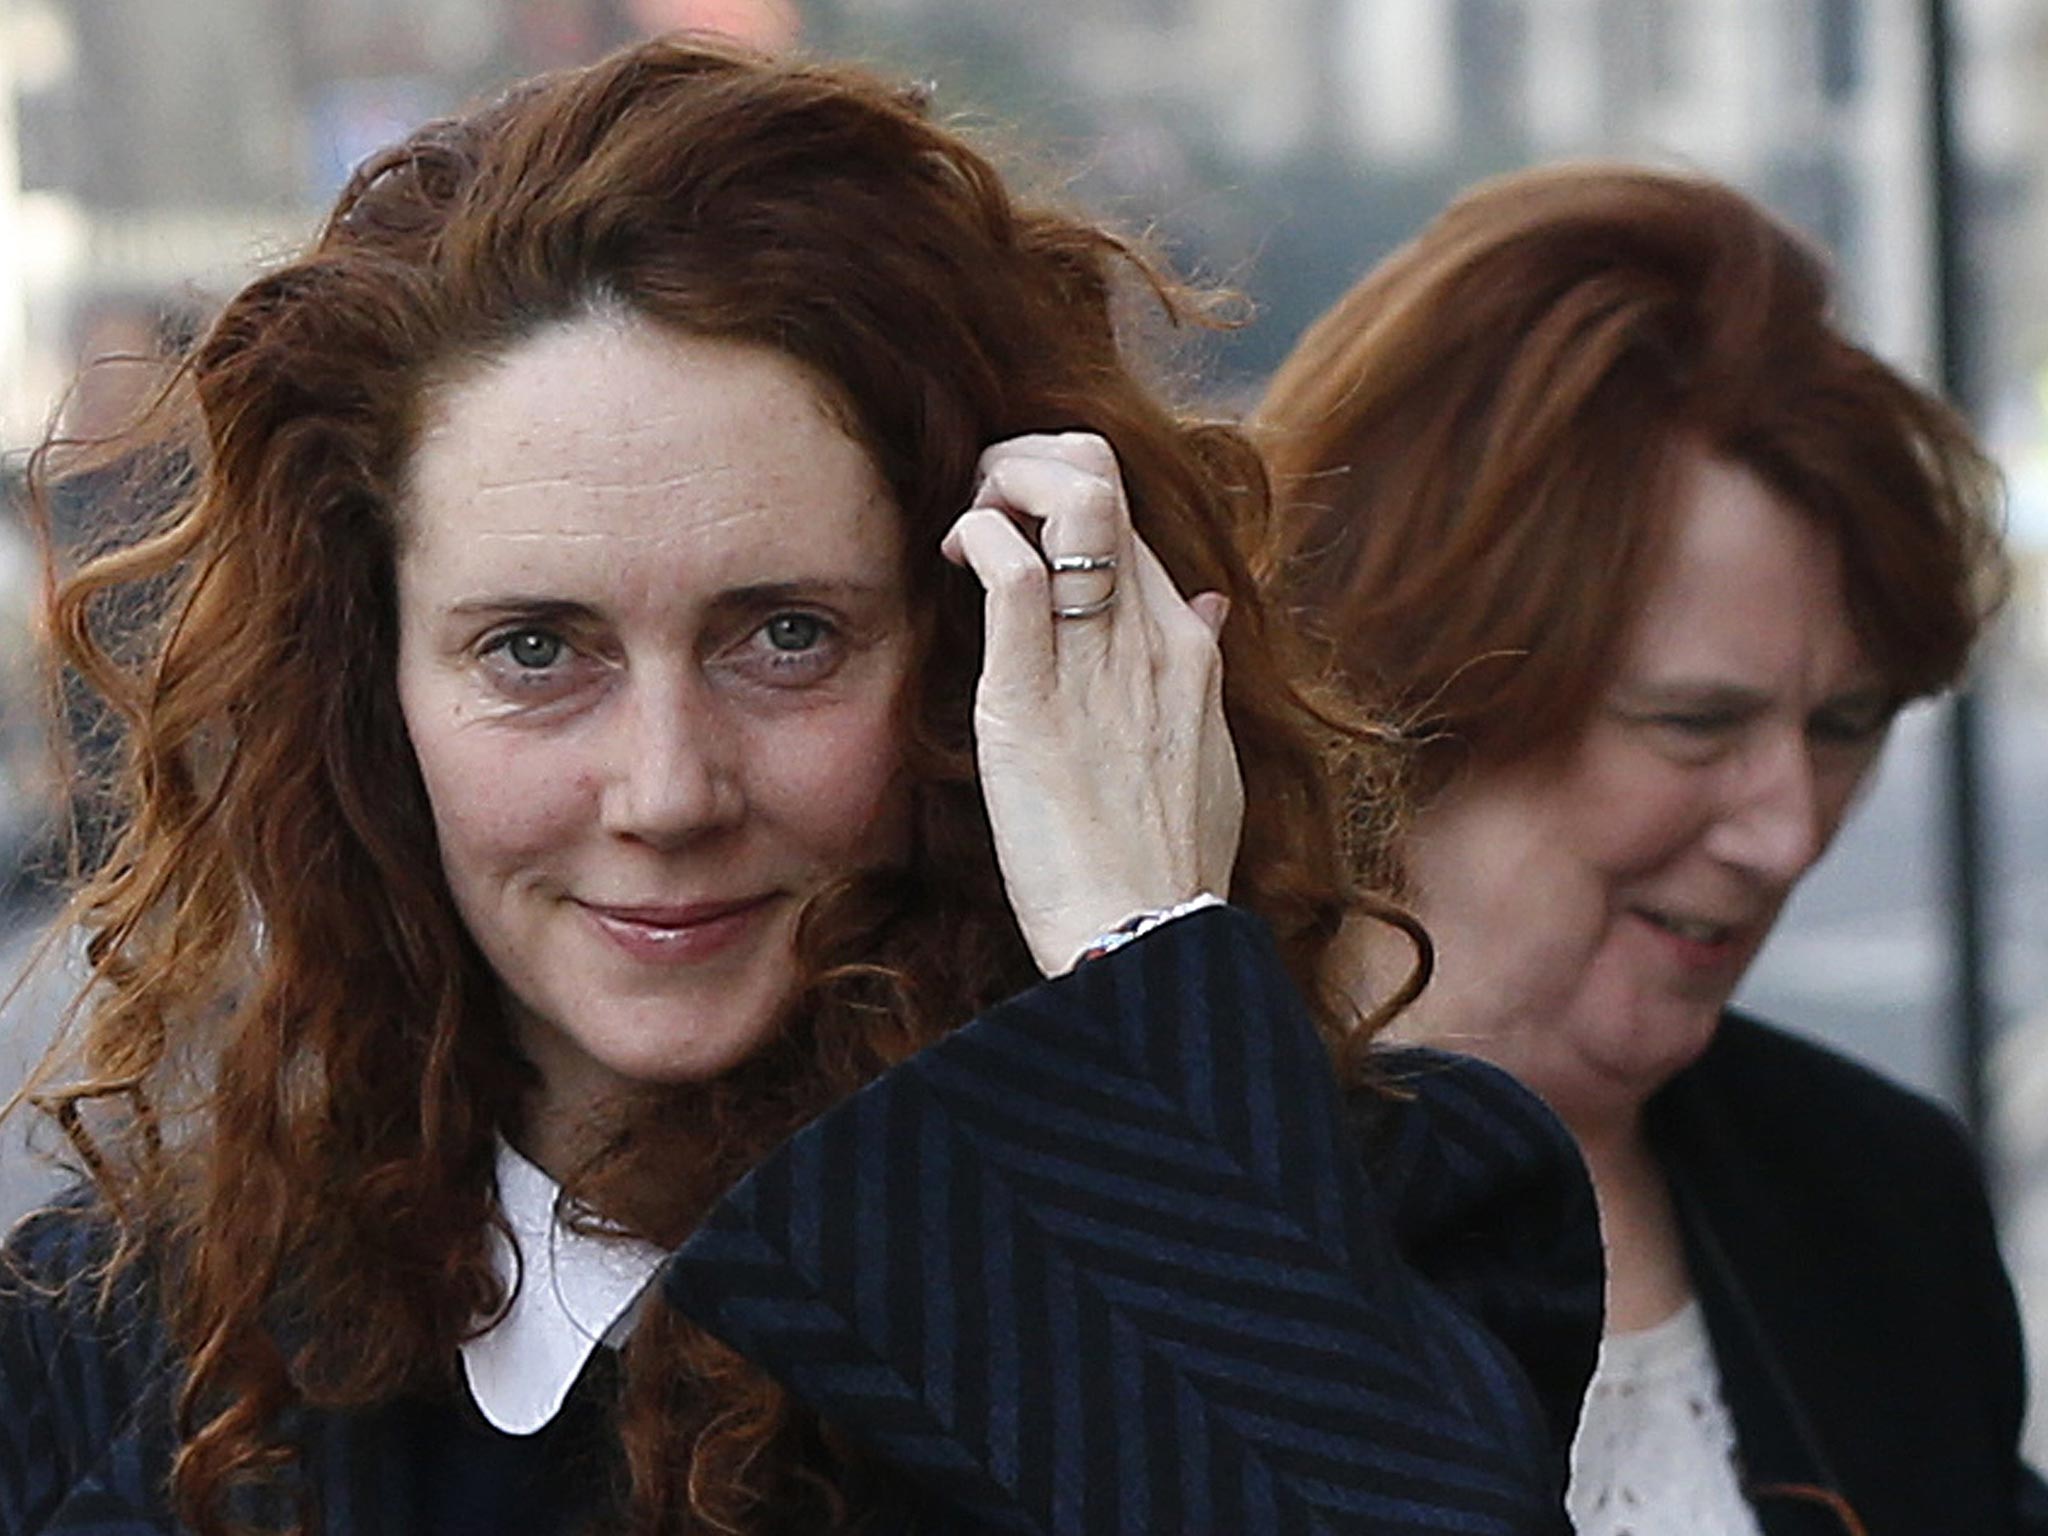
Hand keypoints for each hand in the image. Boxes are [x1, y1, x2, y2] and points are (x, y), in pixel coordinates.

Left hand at [941, 431, 1243, 974]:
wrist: (1147, 938)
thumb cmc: (1167, 868)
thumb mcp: (1210, 759)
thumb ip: (1203, 678)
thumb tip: (1209, 609)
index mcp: (1188, 648)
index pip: (1132, 515)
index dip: (1065, 492)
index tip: (1018, 527)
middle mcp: (1152, 634)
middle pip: (1103, 476)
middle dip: (1028, 457)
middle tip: (984, 499)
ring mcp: (1097, 658)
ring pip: (1070, 496)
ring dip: (1000, 479)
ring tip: (969, 523)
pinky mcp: (1032, 696)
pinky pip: (1012, 570)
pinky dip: (979, 536)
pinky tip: (957, 560)